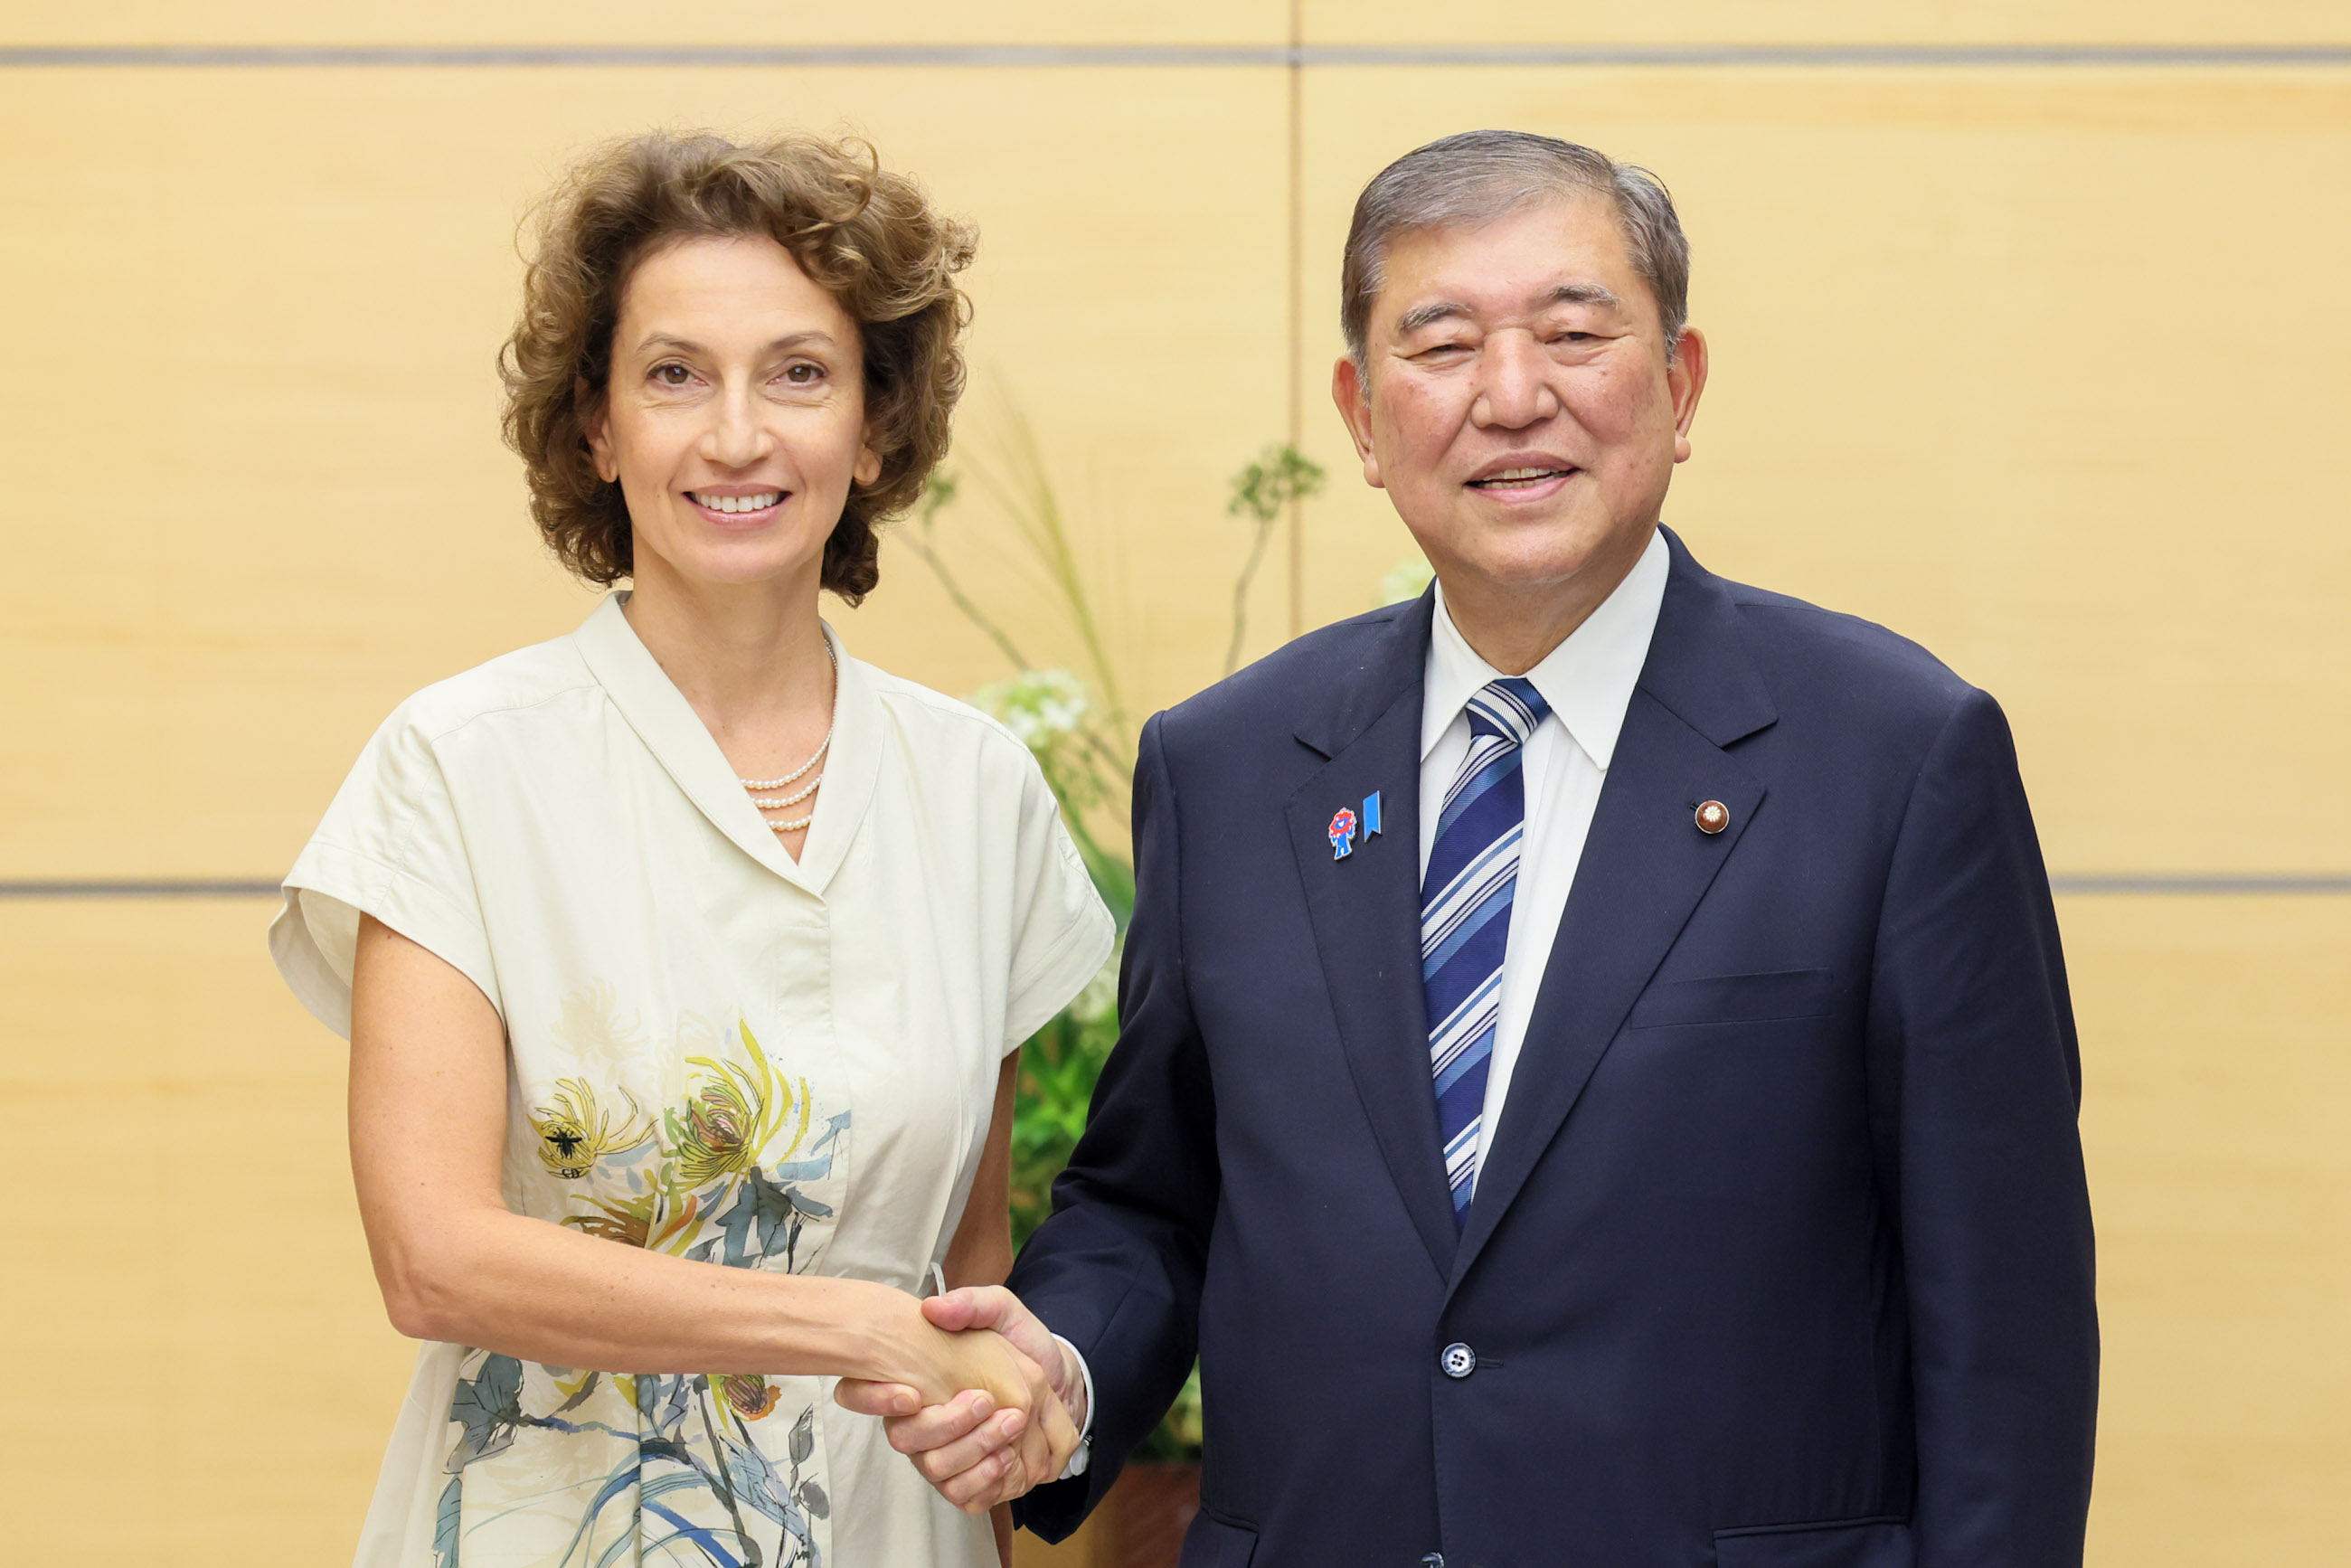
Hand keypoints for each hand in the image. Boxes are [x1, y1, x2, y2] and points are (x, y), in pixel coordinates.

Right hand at [836, 1286, 1085, 1511]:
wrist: (1063, 1381)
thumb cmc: (1022, 1345)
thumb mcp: (1001, 1311)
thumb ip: (970, 1304)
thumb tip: (932, 1309)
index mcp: (916, 1381)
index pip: (857, 1393)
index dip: (871, 1398)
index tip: (912, 1395)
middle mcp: (918, 1423)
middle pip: (904, 1439)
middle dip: (946, 1424)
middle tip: (987, 1400)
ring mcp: (940, 1455)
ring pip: (934, 1470)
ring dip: (972, 1449)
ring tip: (1010, 1425)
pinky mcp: (969, 1481)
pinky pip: (962, 1496)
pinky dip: (984, 1479)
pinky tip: (1006, 1457)